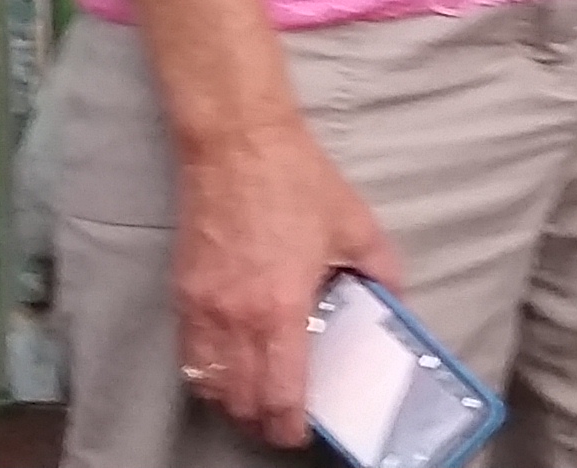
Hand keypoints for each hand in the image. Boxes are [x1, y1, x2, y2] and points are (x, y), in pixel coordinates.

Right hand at [170, 118, 408, 448]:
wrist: (236, 144)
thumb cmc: (296, 181)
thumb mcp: (355, 225)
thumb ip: (380, 269)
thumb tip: (394, 297)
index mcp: (281, 309)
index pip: (280, 394)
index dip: (289, 425)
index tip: (299, 431)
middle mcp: (236, 319)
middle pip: (240, 400)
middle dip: (262, 420)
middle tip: (282, 419)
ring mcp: (203, 308)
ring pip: (209, 384)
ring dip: (232, 401)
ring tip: (254, 399)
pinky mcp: (182, 292)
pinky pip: (188, 354)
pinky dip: (205, 373)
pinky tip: (223, 368)